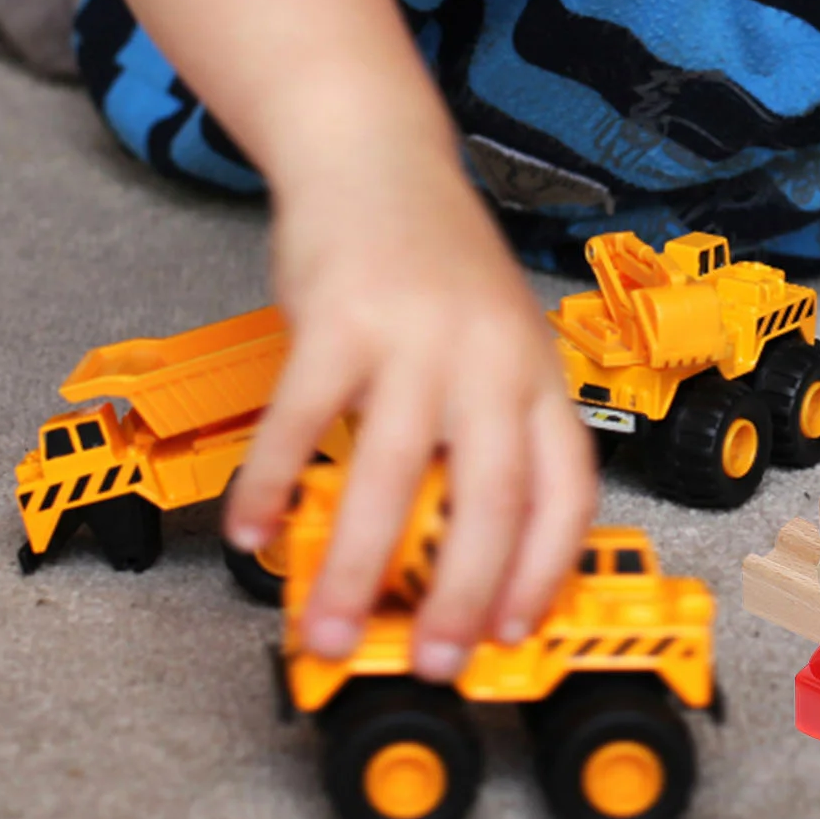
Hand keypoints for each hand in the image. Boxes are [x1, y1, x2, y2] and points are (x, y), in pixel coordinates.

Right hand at [223, 142, 596, 676]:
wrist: (376, 158)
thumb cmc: (436, 260)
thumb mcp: (493, 336)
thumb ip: (487, 423)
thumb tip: (457, 544)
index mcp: (537, 367)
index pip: (567, 486)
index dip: (546, 569)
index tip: (513, 630)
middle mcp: (489, 356)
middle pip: (491, 499)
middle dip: (460, 597)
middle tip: (427, 660)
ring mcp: (416, 336)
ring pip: (394, 476)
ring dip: (354, 567)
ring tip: (323, 628)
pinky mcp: (340, 318)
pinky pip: (301, 423)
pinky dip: (272, 486)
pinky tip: (253, 531)